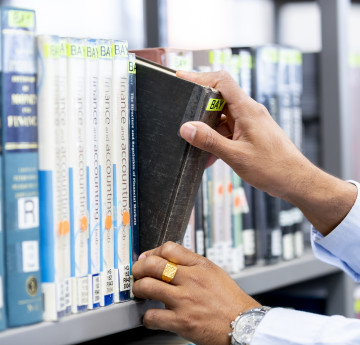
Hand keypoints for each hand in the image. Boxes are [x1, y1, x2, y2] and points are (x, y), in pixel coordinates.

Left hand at [132, 241, 259, 344]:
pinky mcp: (181, 322)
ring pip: (147, 287)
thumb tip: (169, 260)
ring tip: (140, 292)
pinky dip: (146, 317)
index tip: (147, 258)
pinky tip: (150, 317)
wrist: (243, 323)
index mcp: (199, 265)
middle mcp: (190, 280)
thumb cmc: (229, 299)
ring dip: (138, 289)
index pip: (168, 248)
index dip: (152, 252)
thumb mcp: (214, 271)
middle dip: (138, 268)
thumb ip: (192, 264)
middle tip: (136, 273)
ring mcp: (184, 300)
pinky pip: (152, 316)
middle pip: (152, 265)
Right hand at [177, 70, 356, 235]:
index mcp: (247, 110)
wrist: (296, 181)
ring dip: (209, 132)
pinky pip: (229, 131)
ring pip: (222, 118)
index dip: (200, 77)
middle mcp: (249, 112)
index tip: (181, 78)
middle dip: (200, 110)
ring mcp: (250, 123)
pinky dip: (218, 141)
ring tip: (198, 148)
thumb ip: (210, 141)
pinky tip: (211, 157)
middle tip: (184, 120)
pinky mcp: (250, 134)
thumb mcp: (236, 156)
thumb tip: (187, 128)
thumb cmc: (273, 168)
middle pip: (219, 99)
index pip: (222, 81)